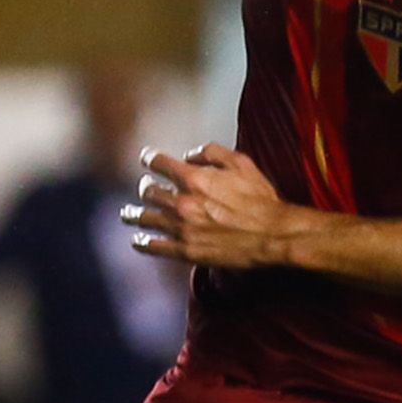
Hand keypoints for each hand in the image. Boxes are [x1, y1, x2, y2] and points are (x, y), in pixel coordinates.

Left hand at [121, 144, 317, 268]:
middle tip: (145, 187)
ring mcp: (181, 228)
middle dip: (145, 186)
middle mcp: (182, 202)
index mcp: (194, 178)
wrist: (273, 234)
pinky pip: (153, 246)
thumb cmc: (260, 198)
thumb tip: (188, 155)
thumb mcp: (242, 163)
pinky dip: (142, 242)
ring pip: (144, 218)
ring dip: (133, 214)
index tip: (147, 159)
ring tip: (128, 214)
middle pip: (147, 191)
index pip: (158, 163)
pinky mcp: (185, 250)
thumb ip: (211, 152)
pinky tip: (138, 240)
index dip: (150, 159)